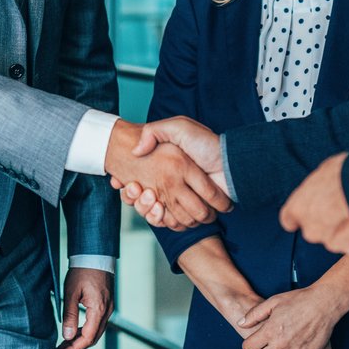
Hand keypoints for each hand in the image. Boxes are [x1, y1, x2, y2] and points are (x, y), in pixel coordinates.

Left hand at [57, 268, 112, 348]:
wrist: (96, 254)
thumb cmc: (83, 270)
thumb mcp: (71, 292)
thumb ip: (70, 315)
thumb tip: (67, 336)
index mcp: (99, 309)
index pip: (88, 338)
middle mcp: (107, 311)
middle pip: (93, 338)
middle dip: (77, 347)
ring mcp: (109, 308)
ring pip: (96, 332)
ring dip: (82, 340)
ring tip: (66, 344)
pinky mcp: (107, 304)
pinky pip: (98, 323)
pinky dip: (87, 331)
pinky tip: (76, 331)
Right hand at [104, 120, 230, 229]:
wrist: (229, 163)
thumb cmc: (206, 144)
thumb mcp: (179, 127)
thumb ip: (155, 131)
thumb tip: (135, 150)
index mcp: (165, 168)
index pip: (137, 181)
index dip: (127, 185)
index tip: (118, 182)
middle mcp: (170, 185)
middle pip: (143, 200)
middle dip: (135, 198)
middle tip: (132, 189)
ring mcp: (179, 199)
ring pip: (154, 213)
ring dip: (146, 209)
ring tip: (148, 197)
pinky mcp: (189, 212)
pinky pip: (169, 222)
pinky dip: (161, 219)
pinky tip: (158, 208)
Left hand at [239, 287, 339, 348]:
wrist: (324, 303)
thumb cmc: (300, 301)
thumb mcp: (272, 302)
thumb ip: (254, 314)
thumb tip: (241, 323)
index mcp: (270, 331)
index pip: (248, 348)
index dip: (249, 345)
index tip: (254, 342)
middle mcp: (281, 345)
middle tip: (266, 346)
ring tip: (280, 346)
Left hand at [279, 153, 348, 256]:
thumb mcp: (325, 170)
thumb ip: (318, 186)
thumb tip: (323, 186)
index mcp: (299, 208)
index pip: (289, 219)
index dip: (301, 216)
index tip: (308, 213)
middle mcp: (312, 229)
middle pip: (316, 230)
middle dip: (328, 223)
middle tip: (345, 207)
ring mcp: (333, 242)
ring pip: (337, 240)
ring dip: (347, 231)